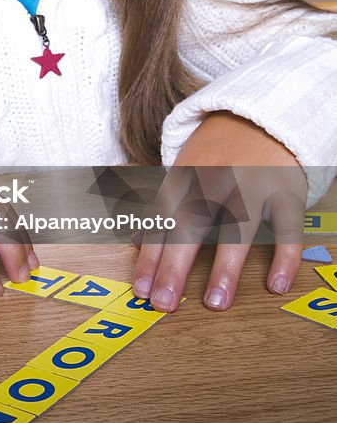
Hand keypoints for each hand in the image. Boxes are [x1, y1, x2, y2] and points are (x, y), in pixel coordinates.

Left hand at [131, 112, 306, 311]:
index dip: (150, 256)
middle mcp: (216, 181)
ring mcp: (253, 186)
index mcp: (185, 178)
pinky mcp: (287, 192)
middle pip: (192, 225)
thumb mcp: (183, 173)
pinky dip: (284, 256)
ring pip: (238, 227)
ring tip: (214, 303)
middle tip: (164, 303)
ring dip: (225, 266)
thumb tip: (135, 242)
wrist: (262, 118)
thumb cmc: (216, 155)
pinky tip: (275, 285)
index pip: (162, 221)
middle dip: (175, 265)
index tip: (141, 290)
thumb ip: (163, 209)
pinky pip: (287, 228)